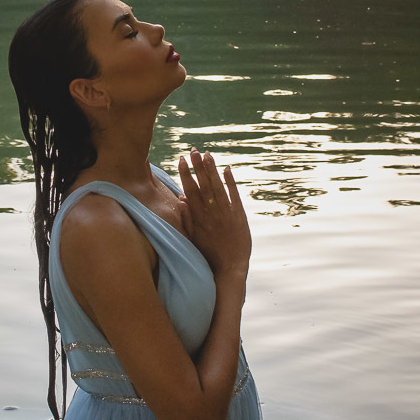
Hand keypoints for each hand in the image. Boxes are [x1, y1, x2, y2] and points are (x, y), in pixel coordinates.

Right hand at [176, 149, 251, 281]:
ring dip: (212, 170)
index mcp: (199, 218)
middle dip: (197, 167)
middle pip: (203, 186)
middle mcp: (211, 214)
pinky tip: (226, 169)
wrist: (229, 269)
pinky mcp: (239, 217)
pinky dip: (230, 182)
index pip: (190, 191)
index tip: (181, 160)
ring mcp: (226, 214)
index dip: (185, 174)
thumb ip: (186, 218)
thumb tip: (180, 198)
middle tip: (192, 150)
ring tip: (207, 154)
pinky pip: (234, 196)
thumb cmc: (208, 255)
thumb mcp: (192, 238)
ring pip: (217, 188)